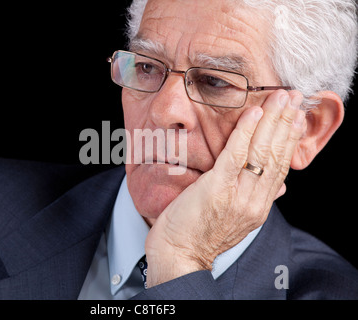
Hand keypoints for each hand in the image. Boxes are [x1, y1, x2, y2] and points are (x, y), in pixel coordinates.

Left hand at [144, 90, 306, 287]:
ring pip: (261, 152)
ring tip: (280, 97)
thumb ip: (257, 199)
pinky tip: (254, 112)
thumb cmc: (200, 232)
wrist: (179, 254)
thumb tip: (280, 186)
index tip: (297, 117)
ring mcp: (238, 195)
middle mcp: (255, 201)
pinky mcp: (217, 189)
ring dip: (272, 120)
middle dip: (286, 122)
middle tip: (294, 97)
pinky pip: (235, 155)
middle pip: (276, 155)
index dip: (290, 139)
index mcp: (259, 206)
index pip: (281, 166)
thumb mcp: (237, 218)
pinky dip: (246, 132)